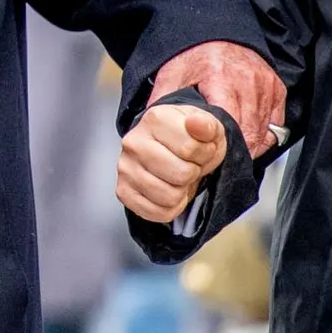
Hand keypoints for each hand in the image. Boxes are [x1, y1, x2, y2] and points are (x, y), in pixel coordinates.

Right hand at [118, 103, 224, 222]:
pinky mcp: (123, 191)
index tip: (199, 148)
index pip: (190, 149)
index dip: (204, 153)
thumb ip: (206, 125)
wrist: (169, 149)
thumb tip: (196, 123)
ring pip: (169, 196)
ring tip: (176, 177)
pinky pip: (157, 212)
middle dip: (192, 173)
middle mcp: (133, 142)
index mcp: (154, 120)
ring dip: (181, 191)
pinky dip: (171, 208)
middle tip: (187, 164)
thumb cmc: (189, 139)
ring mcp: (125, 167)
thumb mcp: (208, 127)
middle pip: (181, 174)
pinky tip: (167, 190)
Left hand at [151, 40, 285, 156]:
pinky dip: (263, 136)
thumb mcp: (171, 75)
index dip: (220, 146)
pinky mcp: (277, 90)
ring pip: (265, 132)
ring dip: (250, 146)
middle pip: (249, 132)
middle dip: (235, 151)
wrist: (217, 33)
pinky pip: (276, 125)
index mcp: (221, 78)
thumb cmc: (193, 54)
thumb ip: (162, 102)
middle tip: (218, 160)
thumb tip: (148, 127)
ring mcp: (267, 86)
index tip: (209, 156)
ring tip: (231, 151)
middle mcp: (249, 82)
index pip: (229, 123)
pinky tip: (246, 138)